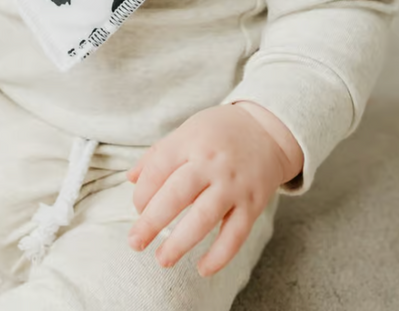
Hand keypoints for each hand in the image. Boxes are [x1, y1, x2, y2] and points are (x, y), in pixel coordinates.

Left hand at [126, 103, 296, 276]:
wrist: (267, 129)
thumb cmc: (219, 133)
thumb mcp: (187, 131)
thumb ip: (158, 154)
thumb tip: (130, 179)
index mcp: (191, 141)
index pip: (159, 168)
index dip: (143, 192)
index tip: (138, 208)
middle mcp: (211, 163)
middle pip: (177, 193)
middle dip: (152, 221)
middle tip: (135, 242)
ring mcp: (233, 184)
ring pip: (204, 217)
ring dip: (180, 242)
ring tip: (162, 259)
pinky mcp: (253, 203)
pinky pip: (235, 235)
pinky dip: (219, 256)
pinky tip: (203, 269)